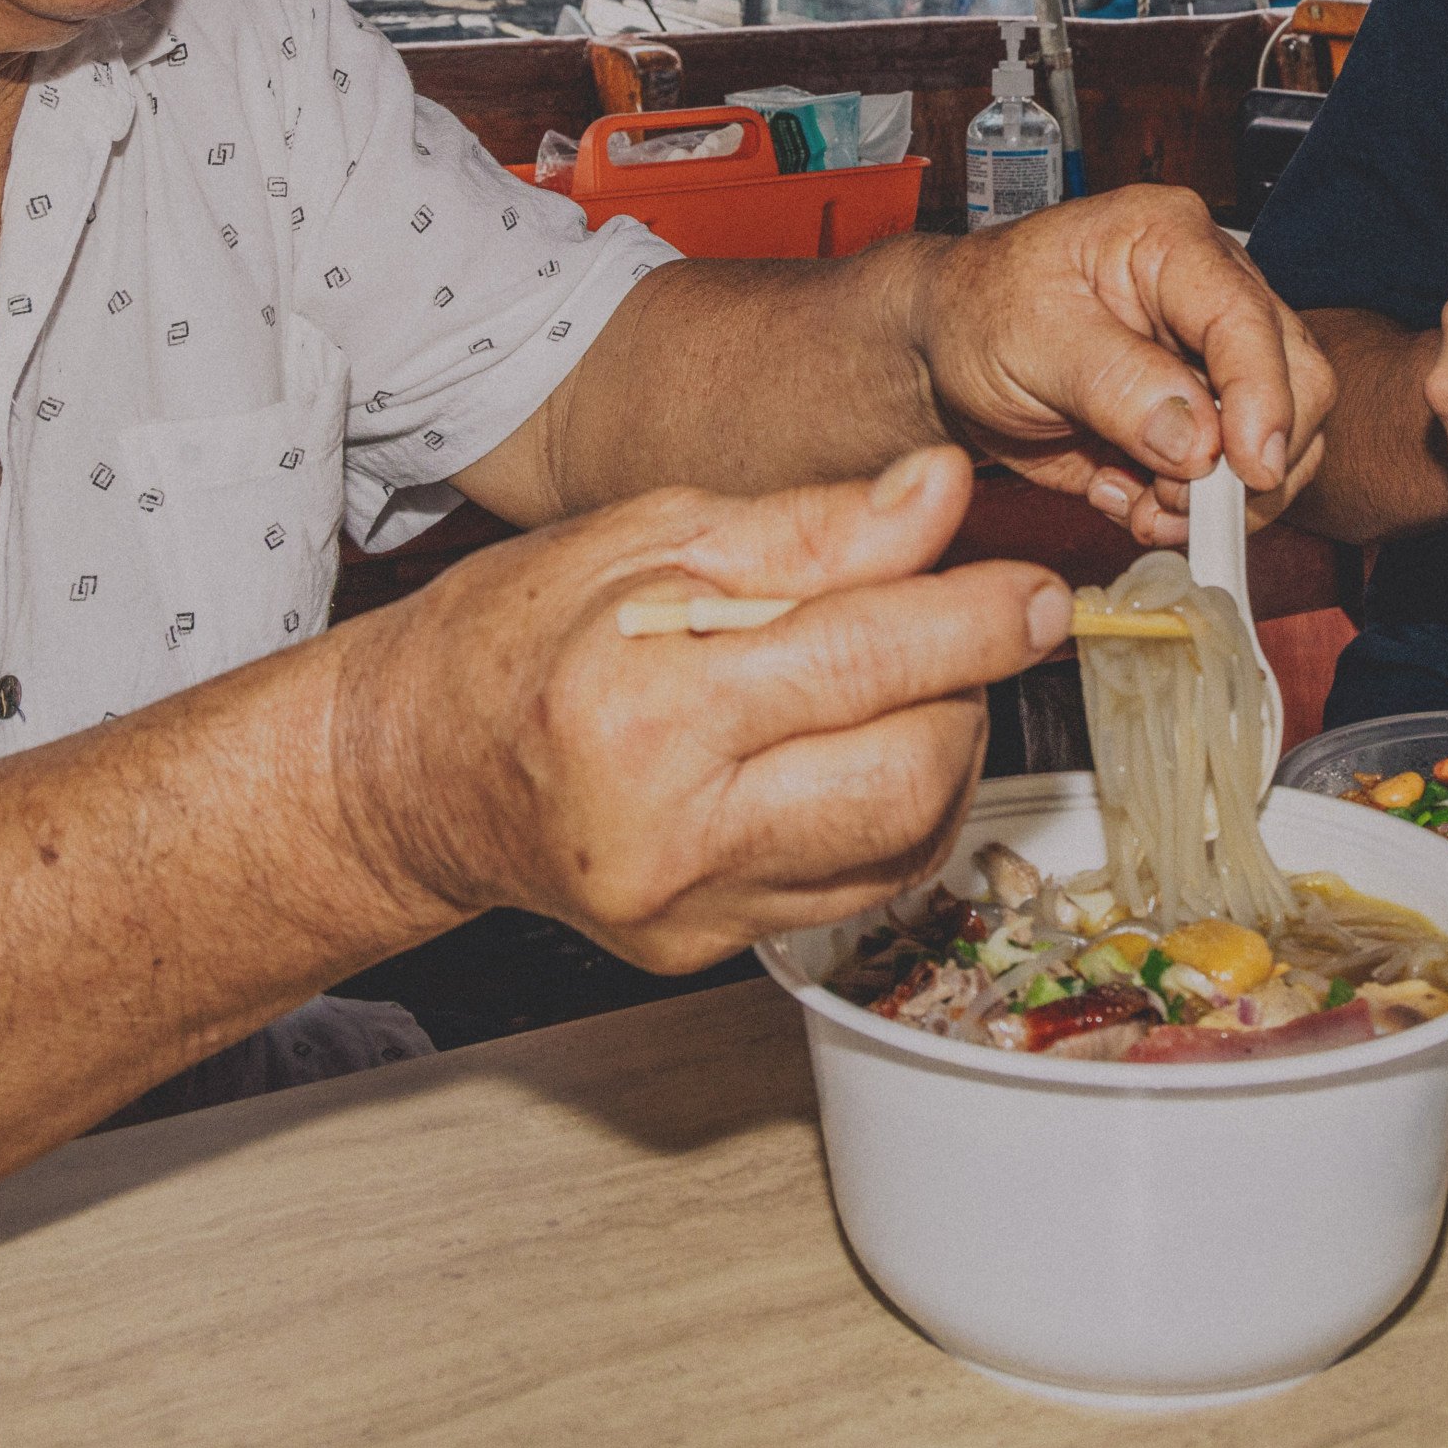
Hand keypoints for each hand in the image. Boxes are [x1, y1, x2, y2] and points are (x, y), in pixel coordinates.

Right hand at [328, 445, 1065, 969]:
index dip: (973, 621)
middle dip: (967, 691)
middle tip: (960, 627)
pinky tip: (858, 749)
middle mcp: (670, 829)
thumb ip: (810, 529)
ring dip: (943, 750)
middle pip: (907, 773)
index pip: (861, 661)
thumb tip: (940, 497)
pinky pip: (861, 884)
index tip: (1036, 592)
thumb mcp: (648, 541)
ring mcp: (692, 907)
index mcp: (643, 707)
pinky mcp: (709, 949)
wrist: (410, 774)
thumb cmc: (513, 639)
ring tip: (898, 680)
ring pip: (903, 841)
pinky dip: (894, 810)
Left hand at [909, 185, 1335, 544]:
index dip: (1262, 398)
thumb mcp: (1029, 336)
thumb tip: (1198, 439)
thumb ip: (1115, 382)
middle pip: (1298, 382)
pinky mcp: (1201, 420)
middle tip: (1180, 501)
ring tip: (1141, 506)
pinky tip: (1124, 496)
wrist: (947, 355)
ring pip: (1277, 443)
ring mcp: (1213, 362)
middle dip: (1250, 461)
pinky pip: (1230, 483)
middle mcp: (1211, 297)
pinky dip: (1186, 511)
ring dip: (1217, 499)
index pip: (1250, 319)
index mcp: (1173, 242)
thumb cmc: (979, 312)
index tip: (1247, 469)